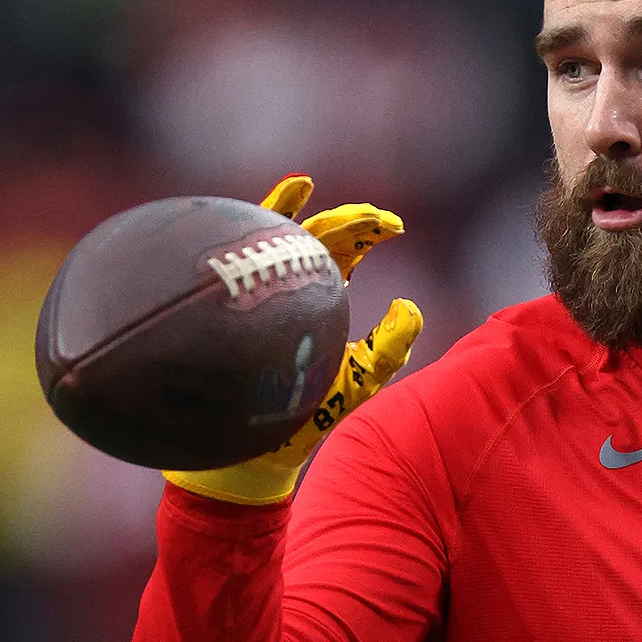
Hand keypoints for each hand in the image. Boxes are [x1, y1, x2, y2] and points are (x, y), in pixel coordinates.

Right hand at [164, 174, 422, 505]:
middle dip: (348, 221)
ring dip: (299, 212)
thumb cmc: (305, 420)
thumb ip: (389, 347)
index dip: (370, 231)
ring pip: (279, 238)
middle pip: (318, 238)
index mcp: (321, 300)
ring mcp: (257, 295)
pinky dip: (264, 218)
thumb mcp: (360, 382)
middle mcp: (290, 290)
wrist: (251, 453)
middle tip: (377, 220)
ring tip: (312, 188)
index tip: (396, 225)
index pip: (346, 252)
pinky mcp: (230, 301)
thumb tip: (411, 304)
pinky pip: (238, 254)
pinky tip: (290, 190)